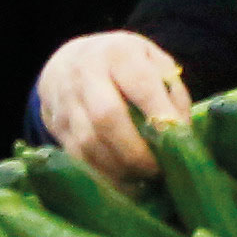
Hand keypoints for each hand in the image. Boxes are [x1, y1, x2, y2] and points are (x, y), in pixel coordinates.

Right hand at [34, 30, 193, 184]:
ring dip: (118, 169)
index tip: (177, 141)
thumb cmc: (123, 64)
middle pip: (107, 116)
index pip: (141, 85)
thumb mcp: (152, 62)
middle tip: (157, 171)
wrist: (69, 62)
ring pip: (88, 142)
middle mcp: (86, 73)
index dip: (160, 115)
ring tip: (142, 181)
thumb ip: (171, 92)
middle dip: (135, 151)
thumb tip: (180, 134)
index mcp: (119, 53)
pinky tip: (122, 183)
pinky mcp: (56, 125)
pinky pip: (76, 156)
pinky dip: (102, 175)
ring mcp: (66, 100)